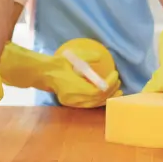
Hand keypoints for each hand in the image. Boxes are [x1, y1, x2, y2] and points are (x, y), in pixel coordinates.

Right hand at [0, 42, 120, 107]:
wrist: (43, 73)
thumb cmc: (59, 63)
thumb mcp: (73, 57)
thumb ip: (87, 57)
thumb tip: (101, 57)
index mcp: (74, 87)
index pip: (97, 90)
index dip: (109, 84)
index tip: (115, 74)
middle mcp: (74, 98)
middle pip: (98, 99)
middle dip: (111, 91)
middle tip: (119, 83)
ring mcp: (72, 102)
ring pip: (94, 104)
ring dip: (107, 97)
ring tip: (117, 91)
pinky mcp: (71, 103)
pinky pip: (89, 104)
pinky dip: (99, 100)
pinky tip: (106, 95)